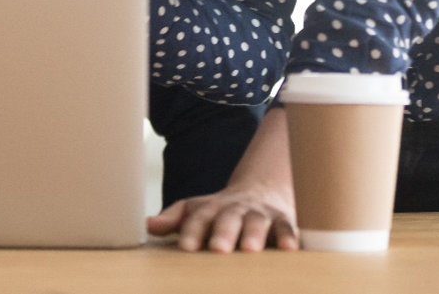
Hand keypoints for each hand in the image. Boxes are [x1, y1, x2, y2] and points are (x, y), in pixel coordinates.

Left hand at [147, 108, 298, 252]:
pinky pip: (287, 228)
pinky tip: (290, 249)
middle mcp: (235, 210)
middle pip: (228, 219)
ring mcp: (260, 215)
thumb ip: (174, 218)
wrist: (262, 190)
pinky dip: (289, 237)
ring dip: (254, 235)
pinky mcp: (283, 221)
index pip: (198, 218)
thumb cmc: (223, 210)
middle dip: (223, 233)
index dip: (191, 231)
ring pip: (257, 223)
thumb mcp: (197, 210)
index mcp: (211, 208)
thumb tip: (148, 225)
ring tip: (251, 249)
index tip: (185, 247)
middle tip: (217, 249)